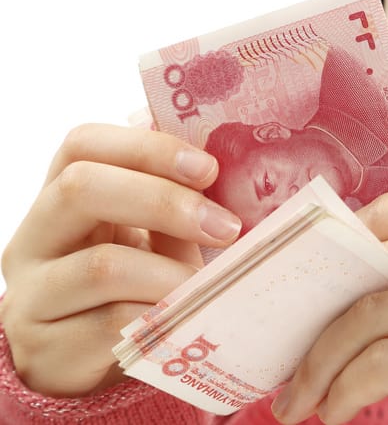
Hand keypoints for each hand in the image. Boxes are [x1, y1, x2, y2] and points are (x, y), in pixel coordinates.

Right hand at [0, 124, 241, 396]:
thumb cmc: (134, 287)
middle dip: (164, 201)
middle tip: (226, 227)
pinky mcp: (47, 350)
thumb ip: (177, 204)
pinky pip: (113, 324)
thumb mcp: (153, 237)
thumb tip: (235, 174)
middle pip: (81, 188)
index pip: (83, 144)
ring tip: (209, 284)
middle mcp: (34, 239)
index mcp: (60, 196)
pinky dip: (163, 316)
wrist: (92, 363)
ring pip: (101, 265)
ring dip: (173, 273)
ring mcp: (32, 295)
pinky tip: (188, 318)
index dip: (148, 147)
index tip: (209, 169)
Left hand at [271, 191, 387, 424]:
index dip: (348, 236)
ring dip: (324, 358)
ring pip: (377, 311)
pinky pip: (387, 361)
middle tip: (291, 347)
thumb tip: (333, 277)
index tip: (313, 273)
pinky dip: (346, 387)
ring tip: (303, 392)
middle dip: (324, 310)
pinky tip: (337, 408)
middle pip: (384, 261)